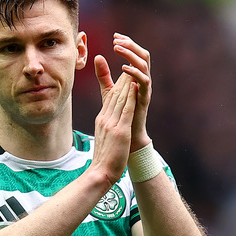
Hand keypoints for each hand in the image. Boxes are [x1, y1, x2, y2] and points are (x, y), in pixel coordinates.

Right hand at [90, 67, 136, 181]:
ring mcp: (112, 124)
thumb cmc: (104, 159)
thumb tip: (108, 122)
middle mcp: (105, 119)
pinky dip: (131, 97)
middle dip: (122, 78)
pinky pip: (126, 110)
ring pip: (120, 99)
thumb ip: (107, 127)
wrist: (100, 172)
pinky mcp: (120, 131)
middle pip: (115, 94)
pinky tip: (135, 87)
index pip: (110, 98)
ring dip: (127, 82)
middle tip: (129, 62)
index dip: (117, 84)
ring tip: (133, 69)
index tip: (124, 73)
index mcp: (102, 120)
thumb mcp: (104, 138)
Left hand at [95, 33, 151, 150]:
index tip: (115, 36)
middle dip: (131, 45)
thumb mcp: (109, 90)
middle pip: (143, 54)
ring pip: (145, 65)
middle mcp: (143, 80)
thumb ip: (104, 75)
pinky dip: (135, 73)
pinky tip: (123, 68)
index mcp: (136, 76)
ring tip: (118, 49)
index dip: (127, 42)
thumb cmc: (121, 114)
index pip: (135, 53)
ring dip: (131, 55)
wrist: (128, 135)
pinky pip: (144, 81)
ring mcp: (145, 89)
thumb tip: (98, 56)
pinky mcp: (144, 98)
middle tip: (116, 41)